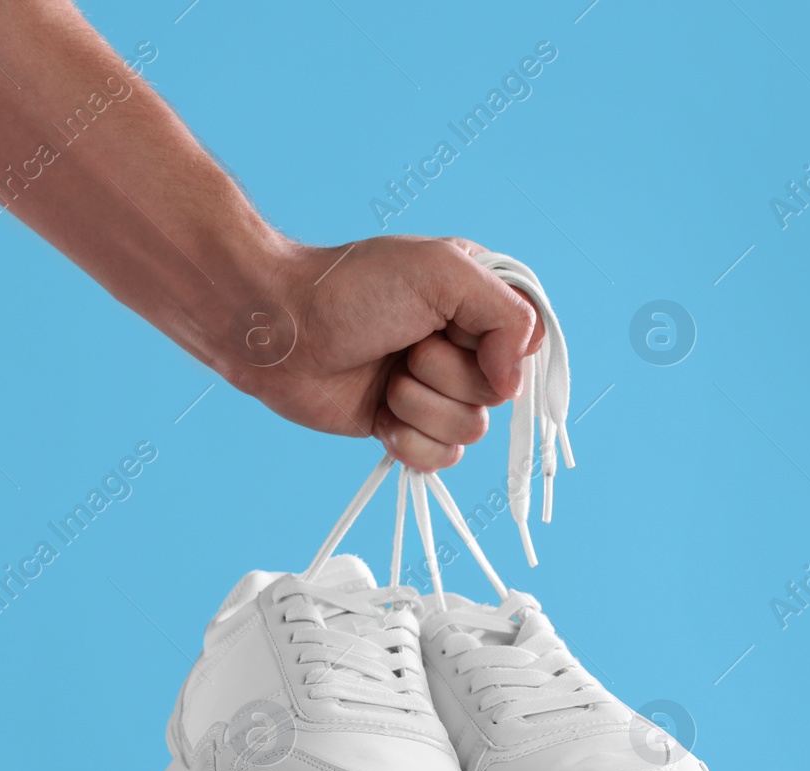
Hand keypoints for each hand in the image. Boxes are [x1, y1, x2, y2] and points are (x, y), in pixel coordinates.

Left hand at [221, 235, 545, 471]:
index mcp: (478, 301)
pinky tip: (379, 415)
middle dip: (446, 376)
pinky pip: (442, 460)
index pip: (528, 343)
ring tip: (386, 378)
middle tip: (405, 346)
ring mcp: (435, 390)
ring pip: (471, 431)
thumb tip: (514, 383)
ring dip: (421, 406)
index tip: (455, 332)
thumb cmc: (350, 288)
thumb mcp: (444, 271)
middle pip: (499, 394)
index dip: (499, 350)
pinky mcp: (406, 426)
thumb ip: (506, 315)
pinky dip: (409, 442)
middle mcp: (463, 347)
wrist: (280, 330)